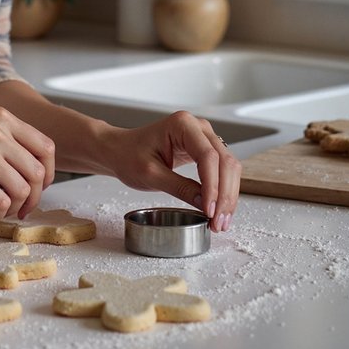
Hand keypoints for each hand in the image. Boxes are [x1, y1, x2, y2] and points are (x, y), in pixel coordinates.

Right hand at [0, 107, 55, 220]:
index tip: (38, 188)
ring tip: (0, 212)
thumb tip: (28, 169)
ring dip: (15, 209)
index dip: (49, 173)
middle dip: (34, 197)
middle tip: (21, 209)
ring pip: (22, 190)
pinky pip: (0, 202)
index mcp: (1, 117)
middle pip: (38, 172)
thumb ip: (2, 137)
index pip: (46, 147)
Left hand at [105, 111, 239, 231]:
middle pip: (225, 162)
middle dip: (225, 195)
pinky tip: (219, 210)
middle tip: (218, 223)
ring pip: (229, 167)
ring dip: (228, 196)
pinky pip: (222, 170)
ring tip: (220, 222)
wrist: (119, 150)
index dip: (213, 187)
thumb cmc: (128, 155)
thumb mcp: (150, 174)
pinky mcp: (204, 150)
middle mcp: (197, 127)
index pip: (208, 157)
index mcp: (182, 125)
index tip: (210, 211)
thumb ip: (179, 187)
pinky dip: (224, 191)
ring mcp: (203, 137)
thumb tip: (206, 204)